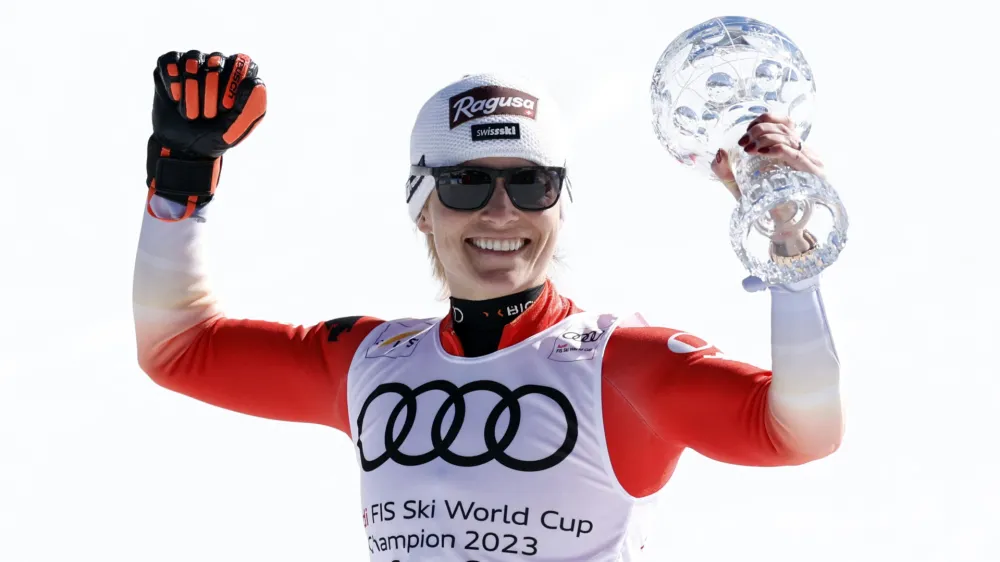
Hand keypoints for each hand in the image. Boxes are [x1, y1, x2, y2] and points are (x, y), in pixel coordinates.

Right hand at [145, 50, 266, 216]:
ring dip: (190, 90)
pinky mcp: (170, 66)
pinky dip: (172, 82)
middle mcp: (217, 64)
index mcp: (239, 76)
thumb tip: (255, 82)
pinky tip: (174, 98)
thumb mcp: (237, 127)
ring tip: (190, 113)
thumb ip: (252, 107)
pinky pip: (170, 62)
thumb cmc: (215, 135)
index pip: (243, 62)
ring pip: (193, 60)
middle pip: (217, 60)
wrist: (183, 147)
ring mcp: (193, 63)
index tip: (225, 107)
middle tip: (207, 115)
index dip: (233, 83)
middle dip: (209, 92)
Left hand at [710, 113, 824, 256]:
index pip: (785, 122)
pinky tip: (761, 153)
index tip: (747, 131)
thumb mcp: (738, 185)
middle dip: (760, 130)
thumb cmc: (762, 204)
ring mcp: (811, 163)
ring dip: (765, 138)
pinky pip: (796, 155)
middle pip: (785, 127)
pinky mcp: (814, 175)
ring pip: (789, 137)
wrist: (780, 229)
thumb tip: (719, 153)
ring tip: (748, 149)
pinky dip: (777, 149)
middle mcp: (804, 153)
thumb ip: (725, 172)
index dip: (766, 119)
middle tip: (743, 144)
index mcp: (791, 150)